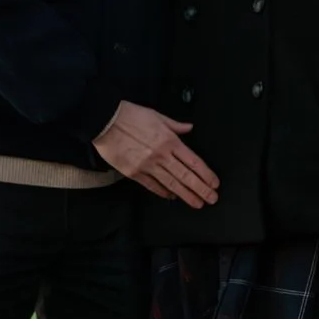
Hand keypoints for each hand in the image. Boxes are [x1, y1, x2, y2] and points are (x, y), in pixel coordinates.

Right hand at [95, 102, 219, 206]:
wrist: (104, 121)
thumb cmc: (129, 116)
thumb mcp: (157, 115)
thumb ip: (175, 125)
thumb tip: (189, 128)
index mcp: (169, 140)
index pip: (193, 162)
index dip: (206, 174)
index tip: (214, 183)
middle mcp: (161, 155)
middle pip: (186, 176)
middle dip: (201, 189)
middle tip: (211, 199)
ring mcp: (147, 166)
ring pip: (172, 185)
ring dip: (186, 195)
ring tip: (197, 203)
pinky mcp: (134, 173)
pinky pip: (153, 186)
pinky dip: (164, 193)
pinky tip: (172, 197)